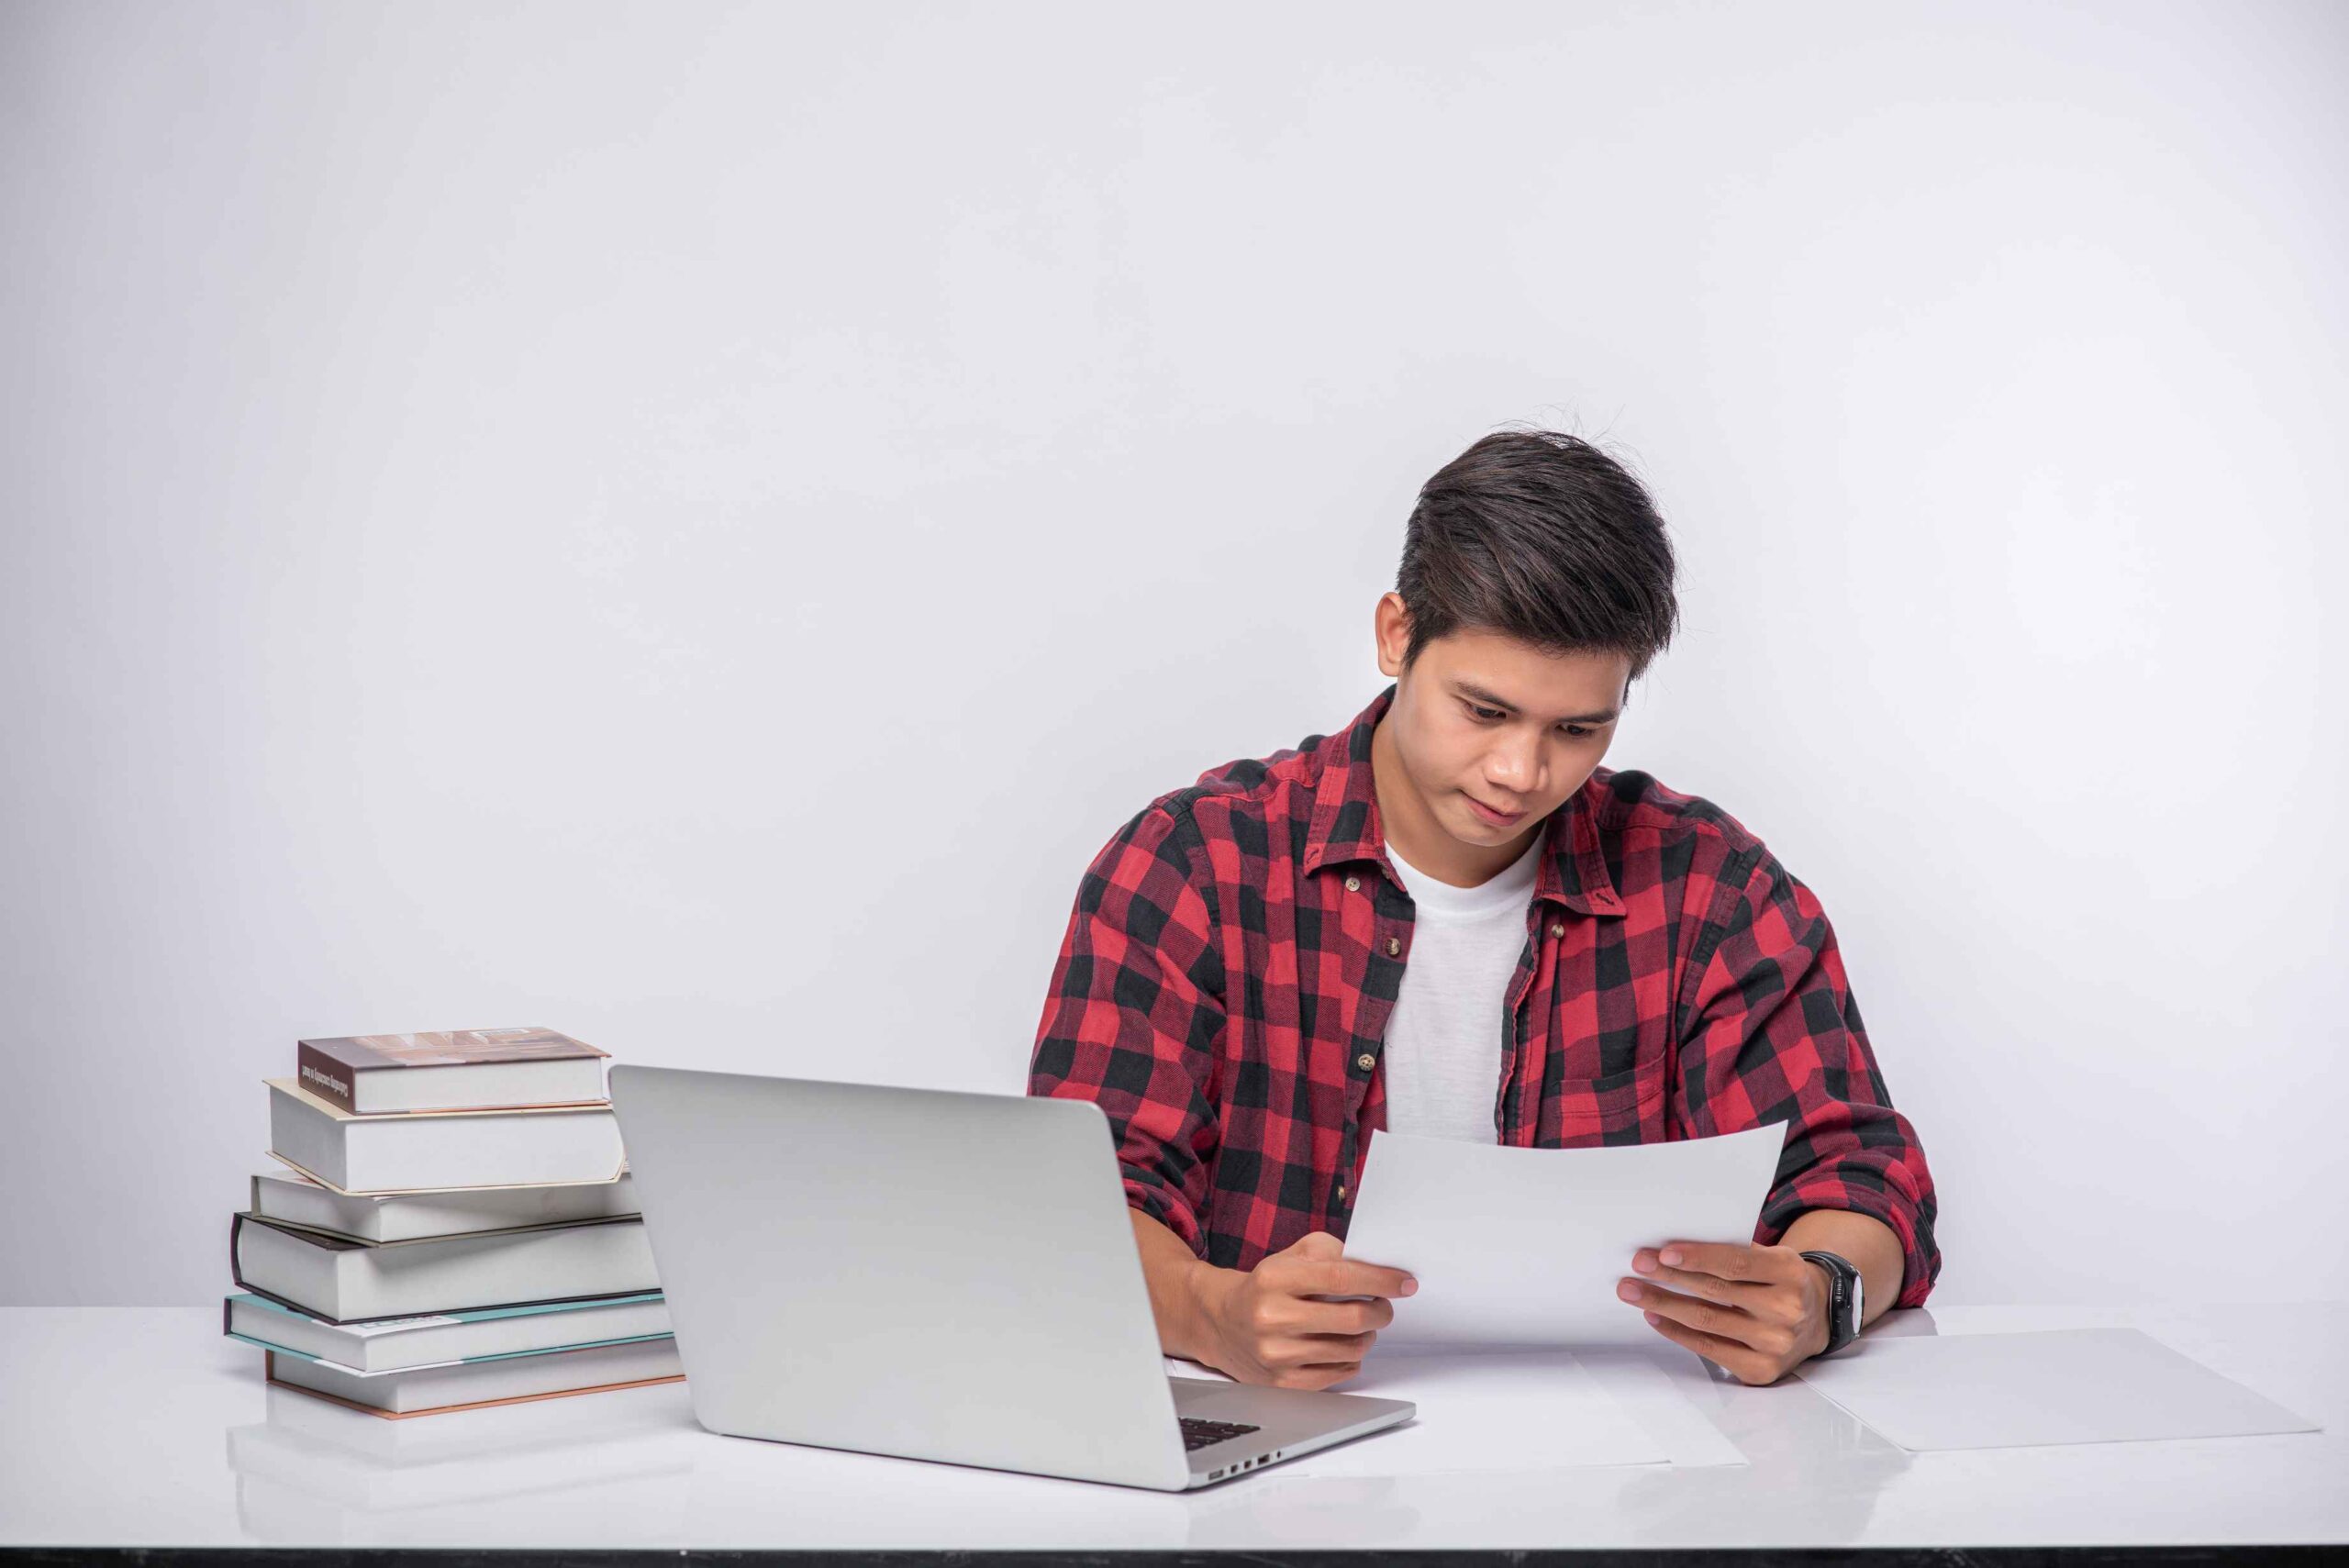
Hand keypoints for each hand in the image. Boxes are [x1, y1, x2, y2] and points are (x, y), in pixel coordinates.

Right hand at [1192, 1231, 1416, 1390]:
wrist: (1221, 1322)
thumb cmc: (1265, 1286)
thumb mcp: (1289, 1256)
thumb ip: (1330, 1251)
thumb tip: (1375, 1263)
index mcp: (1275, 1279)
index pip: (1340, 1278)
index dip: (1380, 1280)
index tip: (1405, 1282)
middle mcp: (1273, 1318)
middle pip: (1353, 1319)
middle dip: (1381, 1311)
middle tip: (1384, 1306)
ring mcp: (1277, 1355)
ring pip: (1351, 1349)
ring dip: (1368, 1336)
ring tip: (1361, 1325)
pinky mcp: (1282, 1383)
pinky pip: (1339, 1373)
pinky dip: (1351, 1358)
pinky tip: (1343, 1346)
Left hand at [1618, 1240, 1829, 1385]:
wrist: (1816, 1319)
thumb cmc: (1780, 1281)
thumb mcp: (1771, 1257)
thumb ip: (1734, 1252)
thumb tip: (1672, 1251)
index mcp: (1789, 1273)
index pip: (1736, 1263)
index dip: (1698, 1258)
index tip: (1663, 1253)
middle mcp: (1786, 1311)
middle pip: (1715, 1292)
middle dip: (1669, 1278)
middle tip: (1637, 1266)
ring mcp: (1774, 1344)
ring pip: (1706, 1321)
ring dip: (1663, 1304)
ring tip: (1633, 1291)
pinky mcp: (1760, 1370)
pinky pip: (1708, 1349)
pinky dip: (1676, 1332)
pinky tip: (1655, 1317)